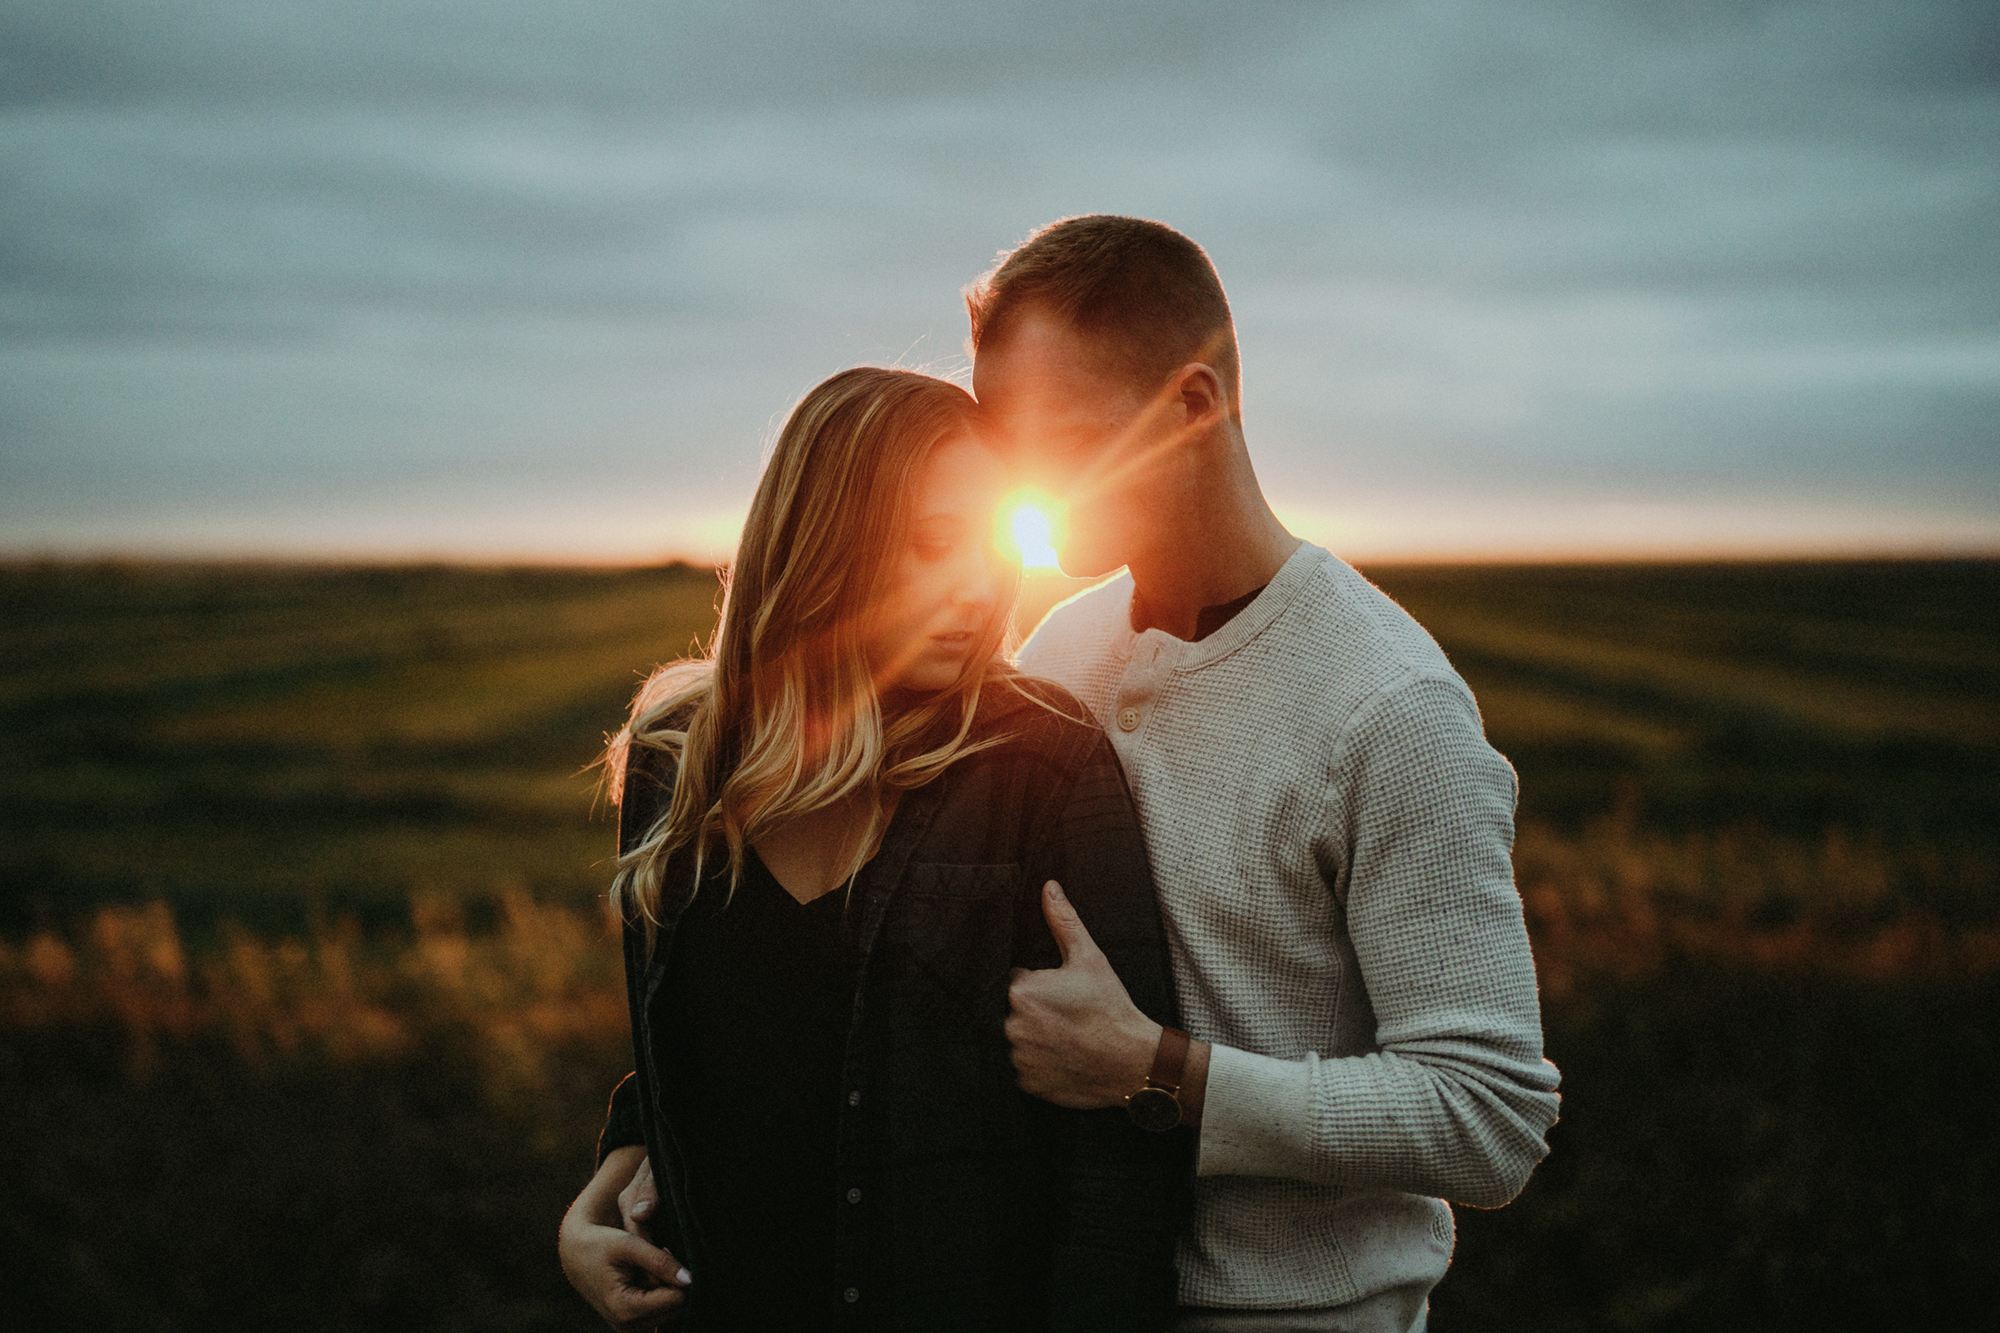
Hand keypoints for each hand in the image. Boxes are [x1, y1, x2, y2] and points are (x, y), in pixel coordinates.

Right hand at [559, 1146, 690, 1330]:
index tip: (665, 1252)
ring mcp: (631, 1329)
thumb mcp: (629, 1244)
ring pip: (671, 1312)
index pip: (676, 1300)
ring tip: (650, 1266)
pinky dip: (661, 1295)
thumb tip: (690, 1279)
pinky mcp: (634, 1326)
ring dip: (668, 1289)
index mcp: (625, 1309)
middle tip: (659, 1256)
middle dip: (674, 1283)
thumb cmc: (602, 1245)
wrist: (577, 1254)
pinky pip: (661, 1313)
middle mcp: (628, 1327)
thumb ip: (659, 1261)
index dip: (678, 1275)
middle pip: (677, 1309)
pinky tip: (648, 1277)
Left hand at [1006, 880, 1160, 1108]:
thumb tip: (1049, 888)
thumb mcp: (1089, 958)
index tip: (1067, 997)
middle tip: (1071, 1018)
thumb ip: (1063, 921)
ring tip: (1071, 1038)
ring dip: (1040, 1038)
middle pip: (1018, 1013)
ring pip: (1022, 1041)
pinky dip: (1042, 1064)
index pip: (1020, 984)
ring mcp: (1019, 1057)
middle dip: (1040, 1013)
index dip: (1045, 988)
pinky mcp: (1027, 1083)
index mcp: (1021, 991)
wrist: (1133, 1061)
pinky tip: (1066, 1057)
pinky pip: (1027, 1068)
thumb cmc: (1111, 1008)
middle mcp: (1012, 1025)